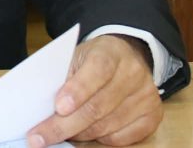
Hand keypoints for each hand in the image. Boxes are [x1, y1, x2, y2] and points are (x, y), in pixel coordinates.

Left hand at [27, 34, 162, 146]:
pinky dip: (98, 140)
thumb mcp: (76, 56)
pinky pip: (121, 139)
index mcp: (111, 52)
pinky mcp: (152, 116)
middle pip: (97, 107)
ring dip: (78, 135)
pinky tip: (82, 135)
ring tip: (56, 135)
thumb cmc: (93, 59)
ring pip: (107, 127)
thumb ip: (63, 77)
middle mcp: (133, 73)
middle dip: (64, 125)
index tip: (58, 107)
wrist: (126, 56)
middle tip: (39, 137)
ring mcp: (146, 96)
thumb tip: (44, 109)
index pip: (97, 70)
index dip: (77, 90)